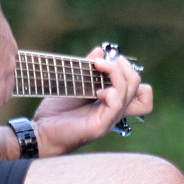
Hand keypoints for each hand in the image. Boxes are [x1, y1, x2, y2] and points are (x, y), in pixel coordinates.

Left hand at [31, 45, 153, 156]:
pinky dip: (109, 92)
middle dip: (126, 67)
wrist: (40, 132)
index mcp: (113, 102)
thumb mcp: (74, 83)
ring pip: (131, 91)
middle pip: (143, 88)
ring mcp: (110, 119)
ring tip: (97, 68)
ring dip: (115, 73)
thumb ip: (88, 69)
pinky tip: (95, 92)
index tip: (109, 64)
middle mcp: (115, 111)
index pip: (143, 91)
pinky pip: (116, 104)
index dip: (131, 73)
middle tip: (103, 63)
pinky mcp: (100, 126)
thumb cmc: (57, 111)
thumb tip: (100, 51)